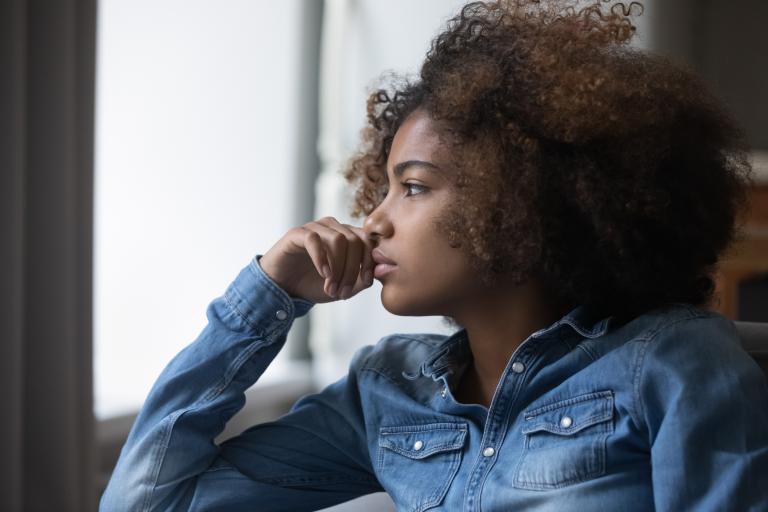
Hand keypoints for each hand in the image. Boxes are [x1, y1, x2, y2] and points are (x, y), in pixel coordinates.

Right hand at [258, 217, 375, 302]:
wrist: (284, 288)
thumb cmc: (314, 284)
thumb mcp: (343, 287)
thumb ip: (362, 279)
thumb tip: (382, 271)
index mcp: (348, 236)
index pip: (367, 240)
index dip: (370, 260)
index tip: (367, 281)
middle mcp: (333, 228)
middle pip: (355, 240)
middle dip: (352, 269)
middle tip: (343, 292)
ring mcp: (315, 228)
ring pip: (338, 239)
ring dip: (337, 268)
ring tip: (331, 288)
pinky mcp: (297, 233)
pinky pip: (314, 239)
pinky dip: (322, 258)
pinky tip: (323, 274)